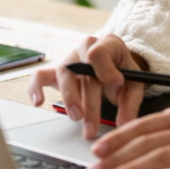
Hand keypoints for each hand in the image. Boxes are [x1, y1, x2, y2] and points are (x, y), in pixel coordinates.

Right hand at [27, 34, 148, 138]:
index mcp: (109, 45)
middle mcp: (86, 48)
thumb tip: (125, 123)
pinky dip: (35, 88)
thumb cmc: (123, 75)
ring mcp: (69, 59)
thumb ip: (130, 103)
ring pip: (64, 73)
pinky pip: (39, 76)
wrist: (114, 69)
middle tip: (92, 123)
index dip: (106, 69)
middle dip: (88, 99)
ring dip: (70, 97)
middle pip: (82, 68)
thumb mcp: (134, 85)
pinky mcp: (56, 72)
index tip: (116, 84)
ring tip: (76, 118)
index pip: (100, 51)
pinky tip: (39, 103)